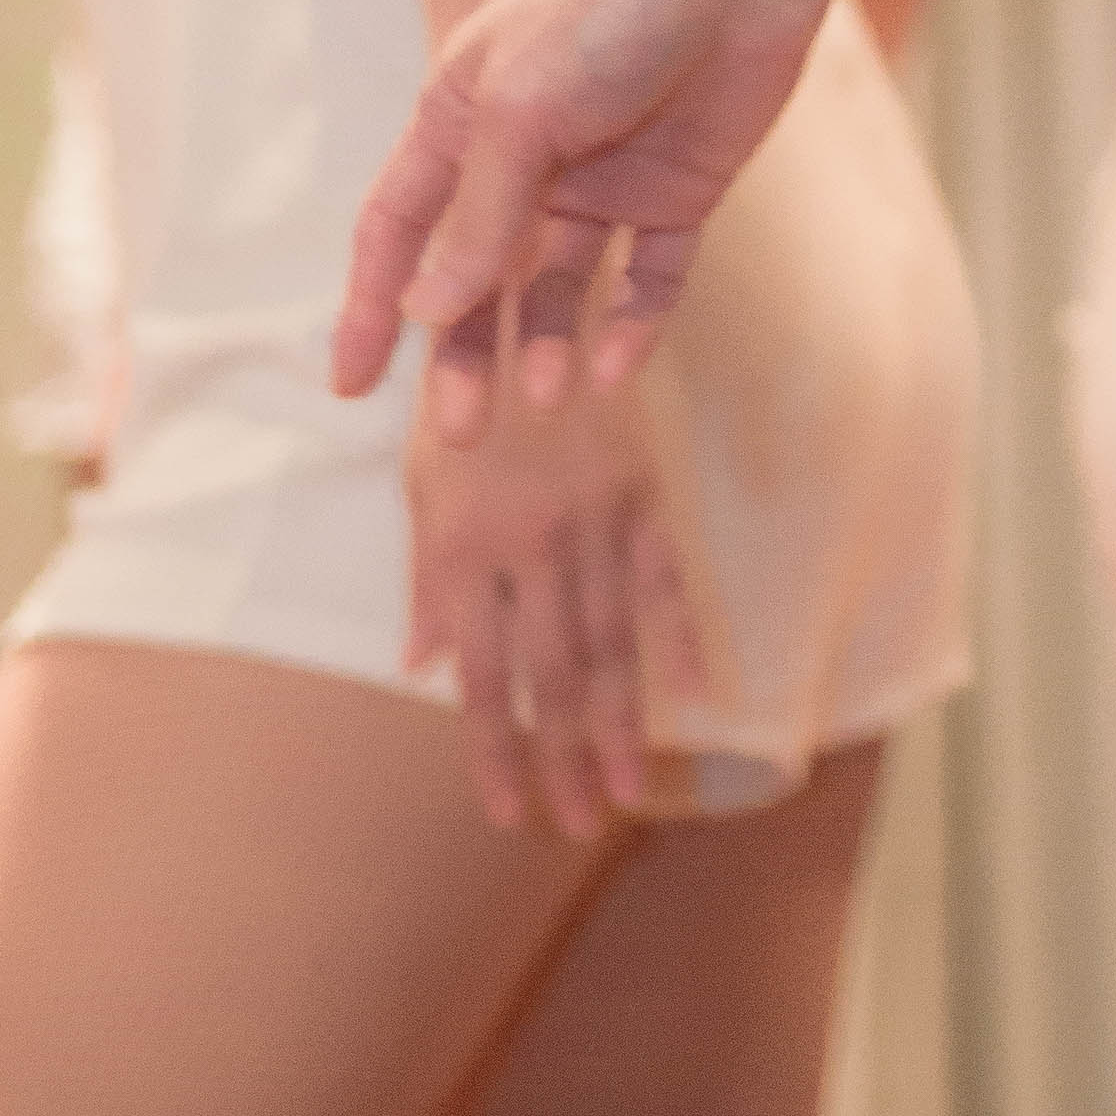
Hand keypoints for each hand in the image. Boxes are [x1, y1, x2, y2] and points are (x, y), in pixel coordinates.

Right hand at [338, 0, 829, 438]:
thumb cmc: (612, 9)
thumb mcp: (523, 114)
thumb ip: (479, 216)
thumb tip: (424, 313)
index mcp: (463, 120)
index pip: (398, 228)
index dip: (371, 305)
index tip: (350, 385)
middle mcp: (527, 156)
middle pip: (478, 277)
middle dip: (465, 354)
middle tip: (463, 432)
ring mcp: (603, 177)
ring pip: (558, 288)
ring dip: (548, 344)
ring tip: (549, 395)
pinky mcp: (677, 191)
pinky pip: (644, 278)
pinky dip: (630, 324)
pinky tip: (616, 367)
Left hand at [405, 346, 698, 838]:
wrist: (519, 287)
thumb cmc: (457, 396)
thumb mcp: (423, 481)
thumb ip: (429, 579)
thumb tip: (421, 669)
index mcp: (463, 547)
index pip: (484, 676)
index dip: (494, 751)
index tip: (509, 814)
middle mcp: (531, 542)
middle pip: (553, 675)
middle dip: (566, 760)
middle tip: (577, 828)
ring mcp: (594, 516)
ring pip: (612, 640)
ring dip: (622, 725)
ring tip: (628, 795)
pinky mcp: (642, 487)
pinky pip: (665, 575)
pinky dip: (680, 637)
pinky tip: (693, 696)